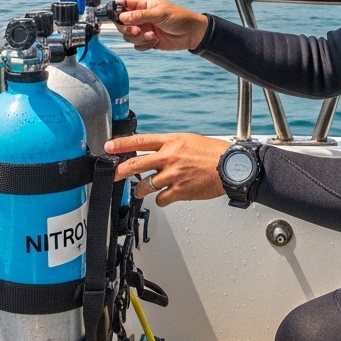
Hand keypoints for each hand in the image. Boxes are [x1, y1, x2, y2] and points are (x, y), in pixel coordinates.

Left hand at [107, 133, 229, 206]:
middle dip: (120, 170)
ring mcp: (173, 175)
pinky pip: (161, 199)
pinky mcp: (180, 191)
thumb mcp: (189, 141)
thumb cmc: (213, 153)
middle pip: (136, 164)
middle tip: (112, 174)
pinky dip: (162, 200)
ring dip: (140, 190)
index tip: (109, 146)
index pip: (141, 141)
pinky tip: (167, 197)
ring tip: (140, 190)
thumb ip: (171, 146)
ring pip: (145, 185)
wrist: (231, 167)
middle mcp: (169, 157)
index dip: (122, 144)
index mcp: (172, 141)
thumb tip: (156, 152)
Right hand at [113, 0, 208, 51]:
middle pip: (121, 23)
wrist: (192, 34)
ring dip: (138, 38)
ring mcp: (143, 29)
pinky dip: (144, 45)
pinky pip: (137, 45)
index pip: (122, 4)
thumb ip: (140, 15)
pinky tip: (156, 41)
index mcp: (143, 5)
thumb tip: (122, 17)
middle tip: (137, 30)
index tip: (116, 17)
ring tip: (152, 35)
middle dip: (127, 28)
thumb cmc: (179, 18)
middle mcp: (140, 17)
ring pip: (129, 35)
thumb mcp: (160, 14)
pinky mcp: (148, 40)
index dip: (115, 9)